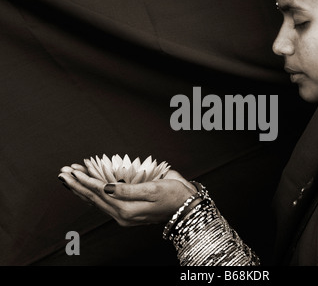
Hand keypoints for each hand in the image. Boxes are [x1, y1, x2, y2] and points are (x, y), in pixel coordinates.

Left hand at [58, 165, 196, 225]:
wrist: (186, 208)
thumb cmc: (174, 195)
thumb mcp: (154, 189)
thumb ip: (128, 190)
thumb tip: (107, 187)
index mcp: (127, 209)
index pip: (100, 192)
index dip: (85, 180)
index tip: (72, 170)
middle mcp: (122, 215)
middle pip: (93, 198)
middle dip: (77, 184)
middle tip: (63, 172)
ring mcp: (124, 216)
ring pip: (96, 202)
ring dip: (81, 190)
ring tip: (69, 178)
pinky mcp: (127, 213)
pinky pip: (104, 203)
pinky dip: (92, 194)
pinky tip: (86, 189)